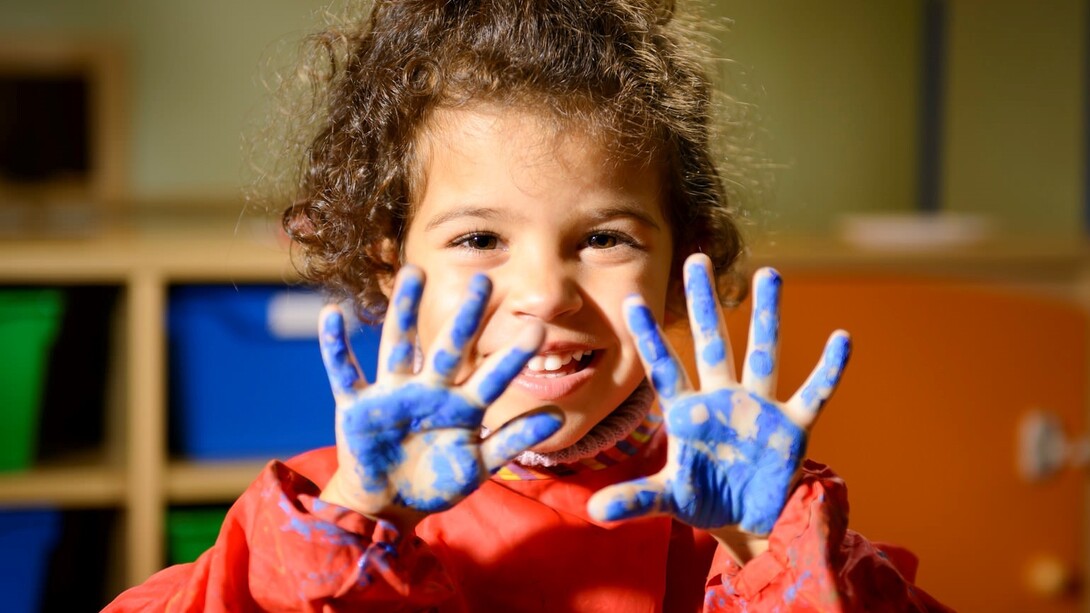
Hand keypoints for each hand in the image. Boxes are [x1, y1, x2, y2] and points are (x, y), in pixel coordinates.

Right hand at [318, 266, 562, 526]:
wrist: (389, 506)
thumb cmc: (437, 481)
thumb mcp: (478, 464)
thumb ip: (514, 439)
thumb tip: (560, 416)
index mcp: (461, 405)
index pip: (492, 376)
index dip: (513, 355)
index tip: (537, 328)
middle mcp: (429, 390)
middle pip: (450, 348)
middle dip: (466, 317)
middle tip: (484, 281)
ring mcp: (392, 394)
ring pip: (398, 345)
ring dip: (404, 311)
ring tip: (412, 274)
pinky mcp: (356, 407)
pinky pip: (344, 373)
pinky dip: (335, 346)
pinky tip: (332, 314)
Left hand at [588, 254, 849, 535]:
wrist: (749, 522)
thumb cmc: (705, 500)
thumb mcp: (668, 499)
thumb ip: (635, 499)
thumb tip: (595, 511)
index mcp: (688, 414)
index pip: (664, 368)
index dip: (650, 337)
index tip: (632, 300)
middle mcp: (722, 400)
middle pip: (712, 342)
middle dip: (706, 303)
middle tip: (697, 258)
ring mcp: (758, 409)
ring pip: (763, 352)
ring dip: (767, 315)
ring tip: (769, 272)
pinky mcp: (792, 427)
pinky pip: (814, 393)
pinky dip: (829, 369)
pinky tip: (842, 338)